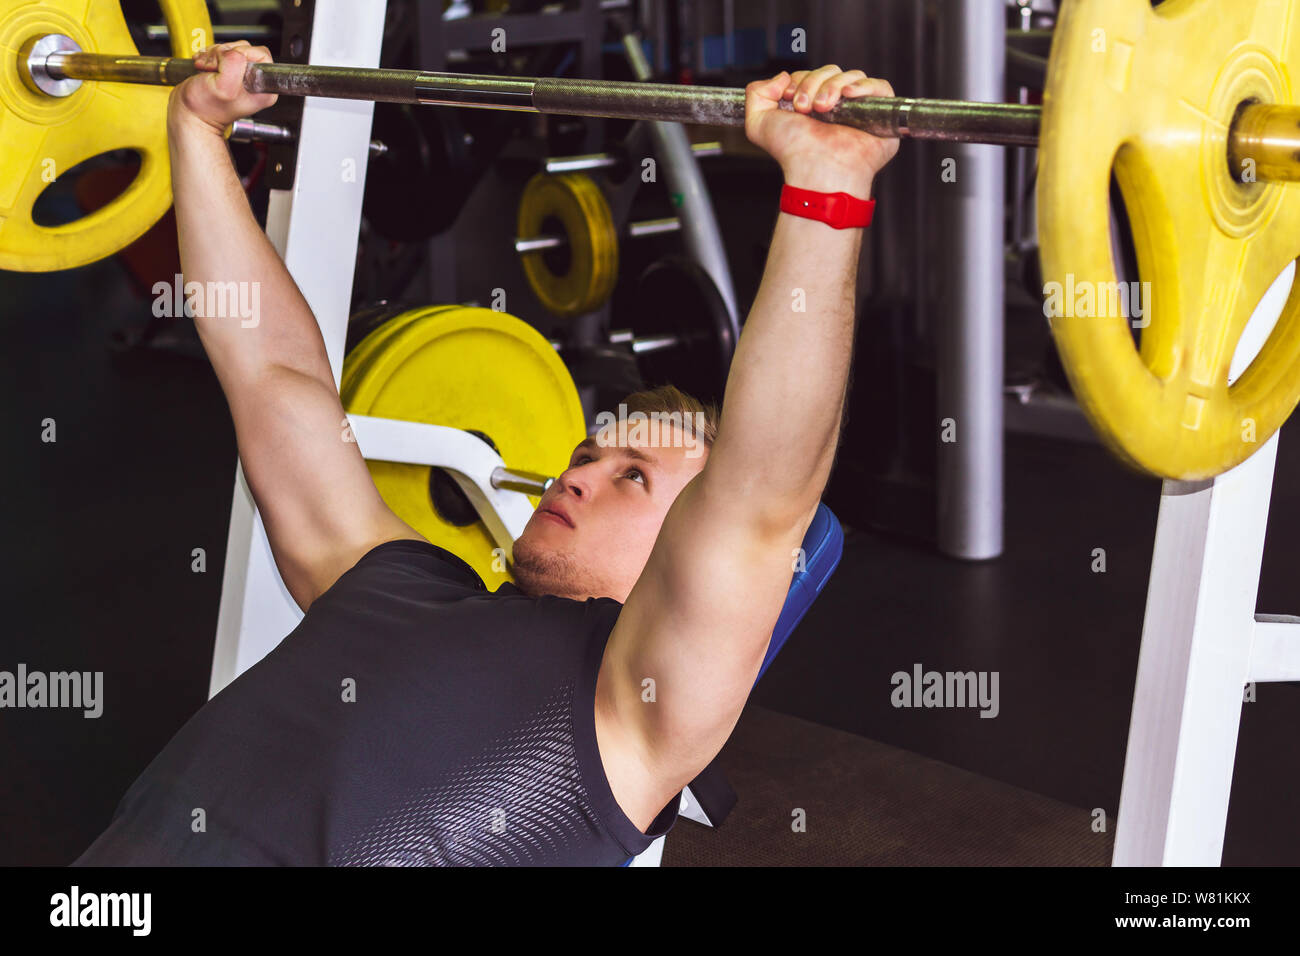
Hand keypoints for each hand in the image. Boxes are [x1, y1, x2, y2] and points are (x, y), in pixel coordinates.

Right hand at [168, 41, 277, 134]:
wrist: (190, 114)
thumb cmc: (206, 107)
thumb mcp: (225, 86)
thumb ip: (235, 64)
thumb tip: (235, 52)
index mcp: (263, 87)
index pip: (261, 54)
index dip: (241, 53)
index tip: (226, 65)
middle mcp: (254, 80)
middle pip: (244, 48)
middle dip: (223, 54)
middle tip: (213, 69)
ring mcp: (240, 75)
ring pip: (230, 48)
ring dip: (213, 55)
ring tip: (206, 69)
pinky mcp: (226, 70)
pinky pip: (219, 52)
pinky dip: (208, 55)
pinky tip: (203, 66)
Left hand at [745, 65, 899, 195]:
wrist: (815, 169)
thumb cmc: (791, 153)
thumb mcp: (758, 123)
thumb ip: (756, 93)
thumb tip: (782, 76)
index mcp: (811, 106)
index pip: (811, 74)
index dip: (799, 80)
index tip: (791, 100)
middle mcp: (836, 106)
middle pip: (830, 71)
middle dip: (813, 83)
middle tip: (805, 108)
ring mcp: (858, 110)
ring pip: (852, 75)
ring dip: (832, 86)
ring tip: (823, 109)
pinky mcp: (880, 116)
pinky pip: (880, 86)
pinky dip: (863, 85)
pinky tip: (848, 95)